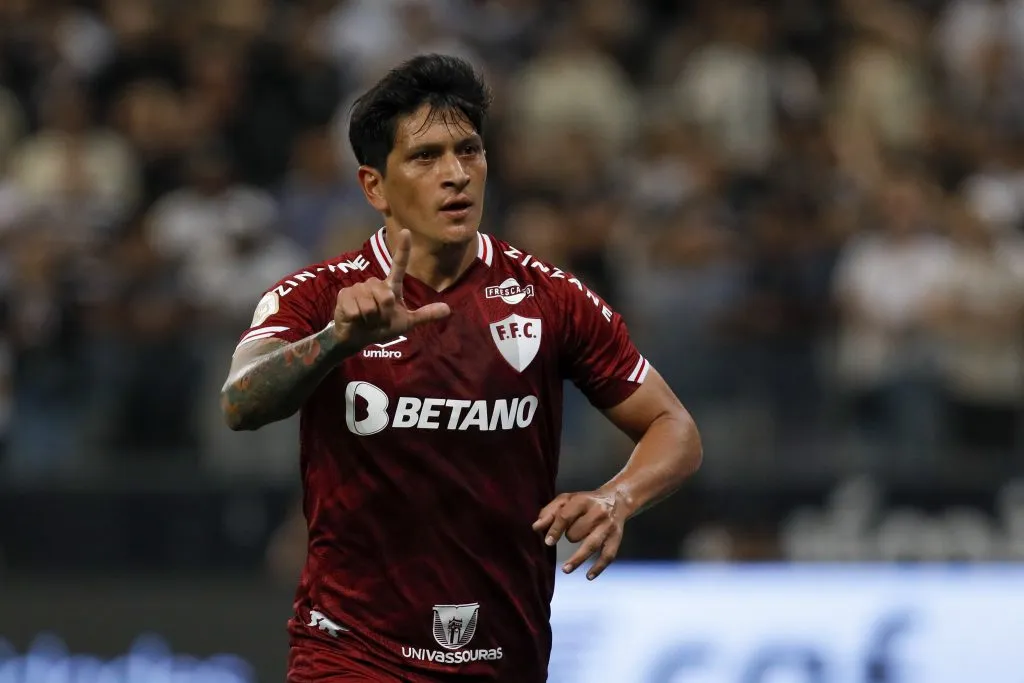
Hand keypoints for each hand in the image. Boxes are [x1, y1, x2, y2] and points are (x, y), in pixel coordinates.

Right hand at [333, 229, 450, 347]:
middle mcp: (375, 283)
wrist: (357, 338)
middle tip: (378, 319)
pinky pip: (356, 309)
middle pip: (385, 296)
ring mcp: (358, 287)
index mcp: (391, 286)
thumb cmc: (381, 327)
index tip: (407, 231)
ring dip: (371, 318)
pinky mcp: (345, 295)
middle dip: (384, 314)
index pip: (399, 265)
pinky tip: (354, 317)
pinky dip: (358, 318)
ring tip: (366, 318)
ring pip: (370, 304)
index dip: (403, 249)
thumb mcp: (406, 323)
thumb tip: (448, 309)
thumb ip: (425, 315)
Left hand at [532, 490, 627, 580]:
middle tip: (572, 533)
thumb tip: (536, 528)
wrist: (616, 499)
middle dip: (570, 536)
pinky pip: (608, 555)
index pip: (565, 516)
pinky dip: (599, 567)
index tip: (548, 542)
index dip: (555, 530)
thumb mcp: (566, 500)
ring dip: (578, 559)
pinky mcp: (616, 538)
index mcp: (583, 501)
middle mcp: (598, 512)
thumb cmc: (585, 502)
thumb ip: (549, 513)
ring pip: (591, 545)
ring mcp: (608, 526)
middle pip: (577, 532)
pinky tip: (589, 576)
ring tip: (566, 570)